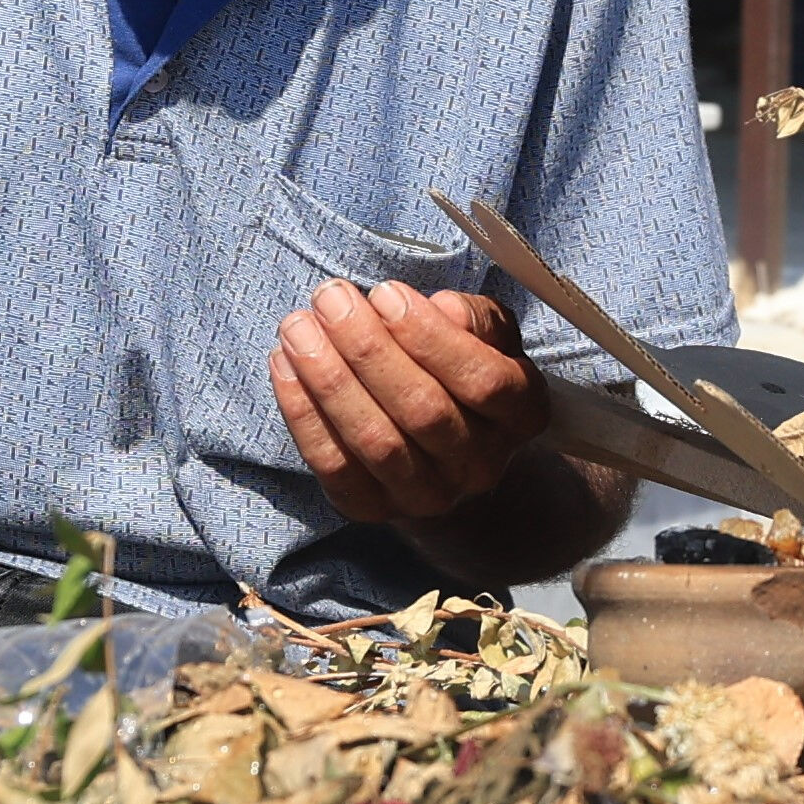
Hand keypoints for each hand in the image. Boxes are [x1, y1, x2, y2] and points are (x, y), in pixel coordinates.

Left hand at [271, 280, 547, 529]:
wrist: (448, 460)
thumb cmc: (463, 375)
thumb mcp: (489, 338)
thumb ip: (476, 319)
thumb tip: (444, 308)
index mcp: (520, 416)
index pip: (484, 381)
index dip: (431, 338)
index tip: (386, 293)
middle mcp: (480, 465)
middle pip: (423, 411)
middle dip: (368, 349)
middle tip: (330, 298)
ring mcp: (427, 495)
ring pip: (376, 442)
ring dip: (329, 380)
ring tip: (298, 328)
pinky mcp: (374, 509)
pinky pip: (334, 467)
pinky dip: (303, 415)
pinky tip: (284, 366)